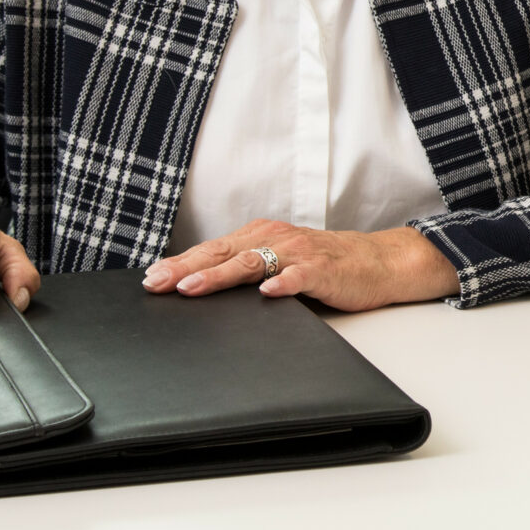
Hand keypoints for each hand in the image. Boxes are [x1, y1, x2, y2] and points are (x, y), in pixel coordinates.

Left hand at [141, 221, 458, 310]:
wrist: (378, 262)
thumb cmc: (324, 266)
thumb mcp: (279, 263)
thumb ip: (246, 272)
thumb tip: (199, 289)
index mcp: (260, 237)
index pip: (212, 250)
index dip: (179, 262)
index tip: (150, 277)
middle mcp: (275, 239)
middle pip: (223, 253)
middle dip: (186, 268)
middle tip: (157, 283)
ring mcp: (299, 253)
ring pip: (252, 262)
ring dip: (220, 275)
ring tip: (193, 287)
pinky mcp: (323, 269)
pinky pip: (299, 276)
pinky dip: (282, 283)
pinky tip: (266, 293)